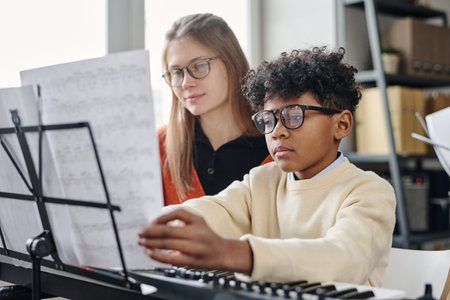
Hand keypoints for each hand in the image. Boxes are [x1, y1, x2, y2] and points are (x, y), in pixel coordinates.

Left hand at [138, 208, 252, 273]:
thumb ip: (180, 220)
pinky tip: (149, 252)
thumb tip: (154, 223)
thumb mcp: (197, 222)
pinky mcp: (190, 261)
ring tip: (142, 242)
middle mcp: (196, 233)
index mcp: (197, 220)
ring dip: (151, 243)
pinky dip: (157, 255)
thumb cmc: (205, 236)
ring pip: (167, 244)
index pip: (177, 213)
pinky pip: (170, 258)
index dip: (161, 217)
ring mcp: (194, 248)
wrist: (222, 252)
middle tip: (140, 232)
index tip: (151, 221)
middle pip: (168, 231)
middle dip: (150, 232)